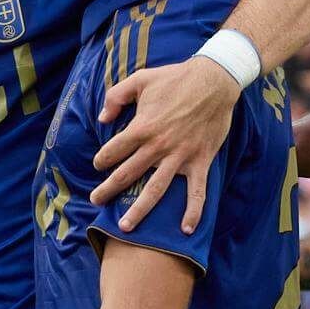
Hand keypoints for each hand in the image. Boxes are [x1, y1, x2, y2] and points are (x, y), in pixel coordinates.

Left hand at [91, 56, 240, 231]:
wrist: (214, 81)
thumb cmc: (175, 78)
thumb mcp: (140, 79)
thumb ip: (116, 96)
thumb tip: (102, 118)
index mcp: (142, 127)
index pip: (113, 150)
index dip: (101, 159)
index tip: (98, 165)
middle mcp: (158, 146)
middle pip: (127, 174)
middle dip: (108, 190)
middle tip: (95, 201)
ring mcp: (180, 157)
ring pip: (155, 190)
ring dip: (139, 210)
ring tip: (124, 227)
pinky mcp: (200, 161)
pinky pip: (196, 192)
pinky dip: (193, 212)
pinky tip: (186, 230)